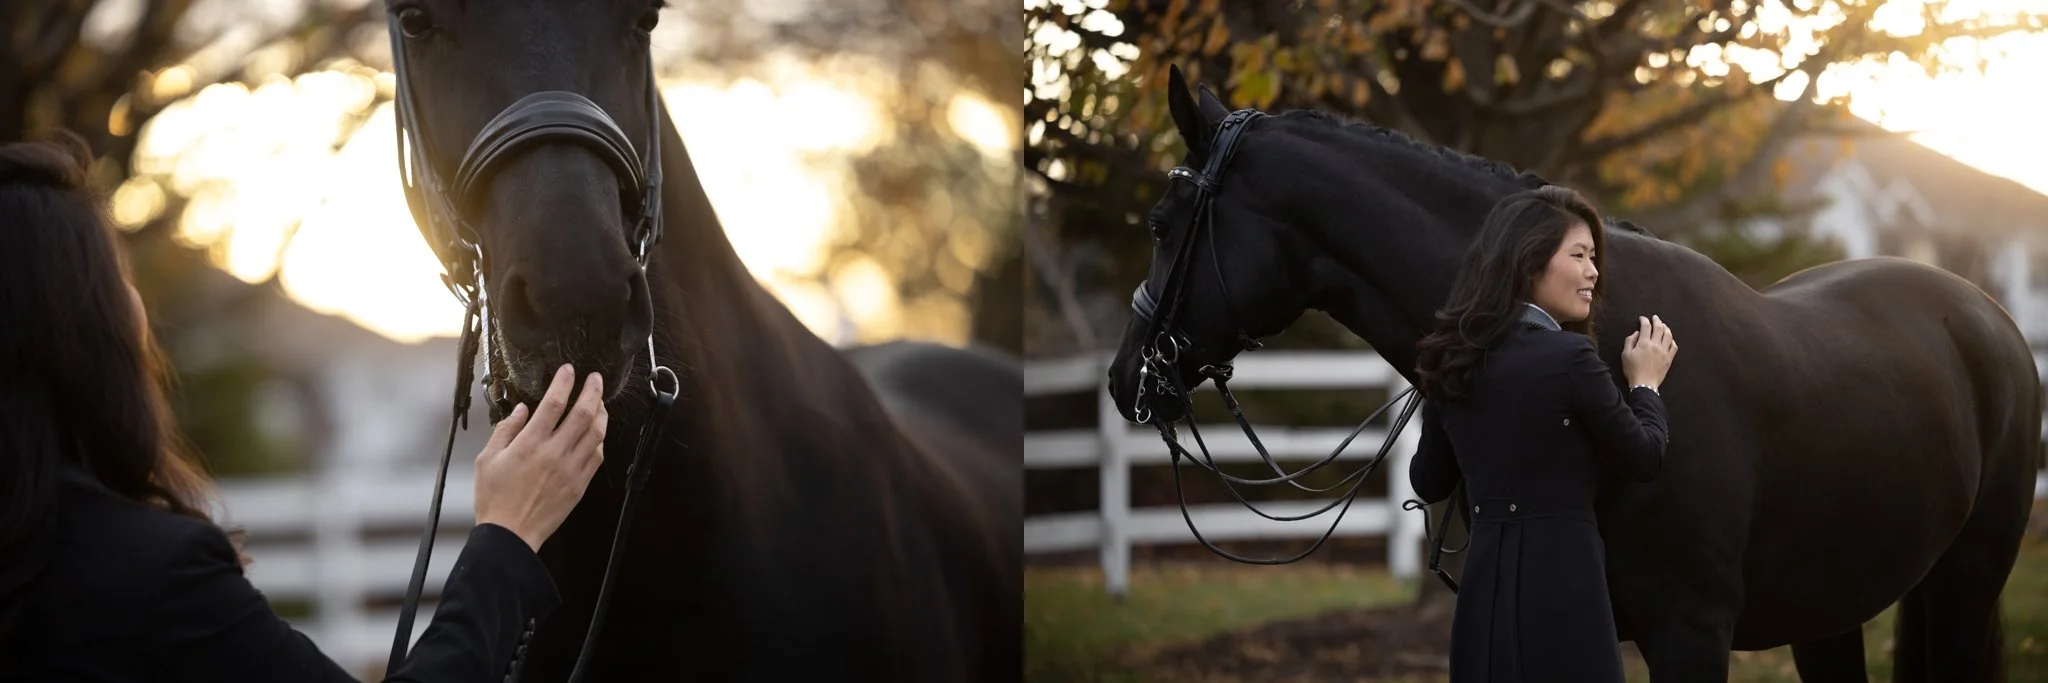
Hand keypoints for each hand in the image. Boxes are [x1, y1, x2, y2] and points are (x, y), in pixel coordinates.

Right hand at [473, 364, 607, 551]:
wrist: (510, 534)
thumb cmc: (494, 497)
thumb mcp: (487, 459)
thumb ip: (505, 430)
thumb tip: (522, 409)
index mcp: (530, 444)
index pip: (554, 403)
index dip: (564, 382)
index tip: (569, 370)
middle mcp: (555, 453)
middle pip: (583, 414)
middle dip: (593, 391)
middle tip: (596, 379)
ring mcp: (571, 469)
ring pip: (596, 434)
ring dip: (601, 413)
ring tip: (600, 402)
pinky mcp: (580, 484)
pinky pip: (597, 456)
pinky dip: (600, 440)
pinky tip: (597, 433)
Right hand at [1621, 315, 1676, 390]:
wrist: (1644, 384)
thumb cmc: (1632, 370)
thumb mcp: (1625, 355)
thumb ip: (1630, 341)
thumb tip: (1636, 333)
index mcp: (1644, 343)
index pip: (1646, 327)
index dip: (1644, 320)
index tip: (1642, 318)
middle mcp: (1655, 345)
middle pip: (1659, 328)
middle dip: (1657, 320)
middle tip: (1655, 318)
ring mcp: (1664, 351)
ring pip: (1668, 335)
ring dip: (1666, 328)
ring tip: (1663, 325)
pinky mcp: (1669, 358)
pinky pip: (1674, 346)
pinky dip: (1672, 340)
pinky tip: (1669, 339)